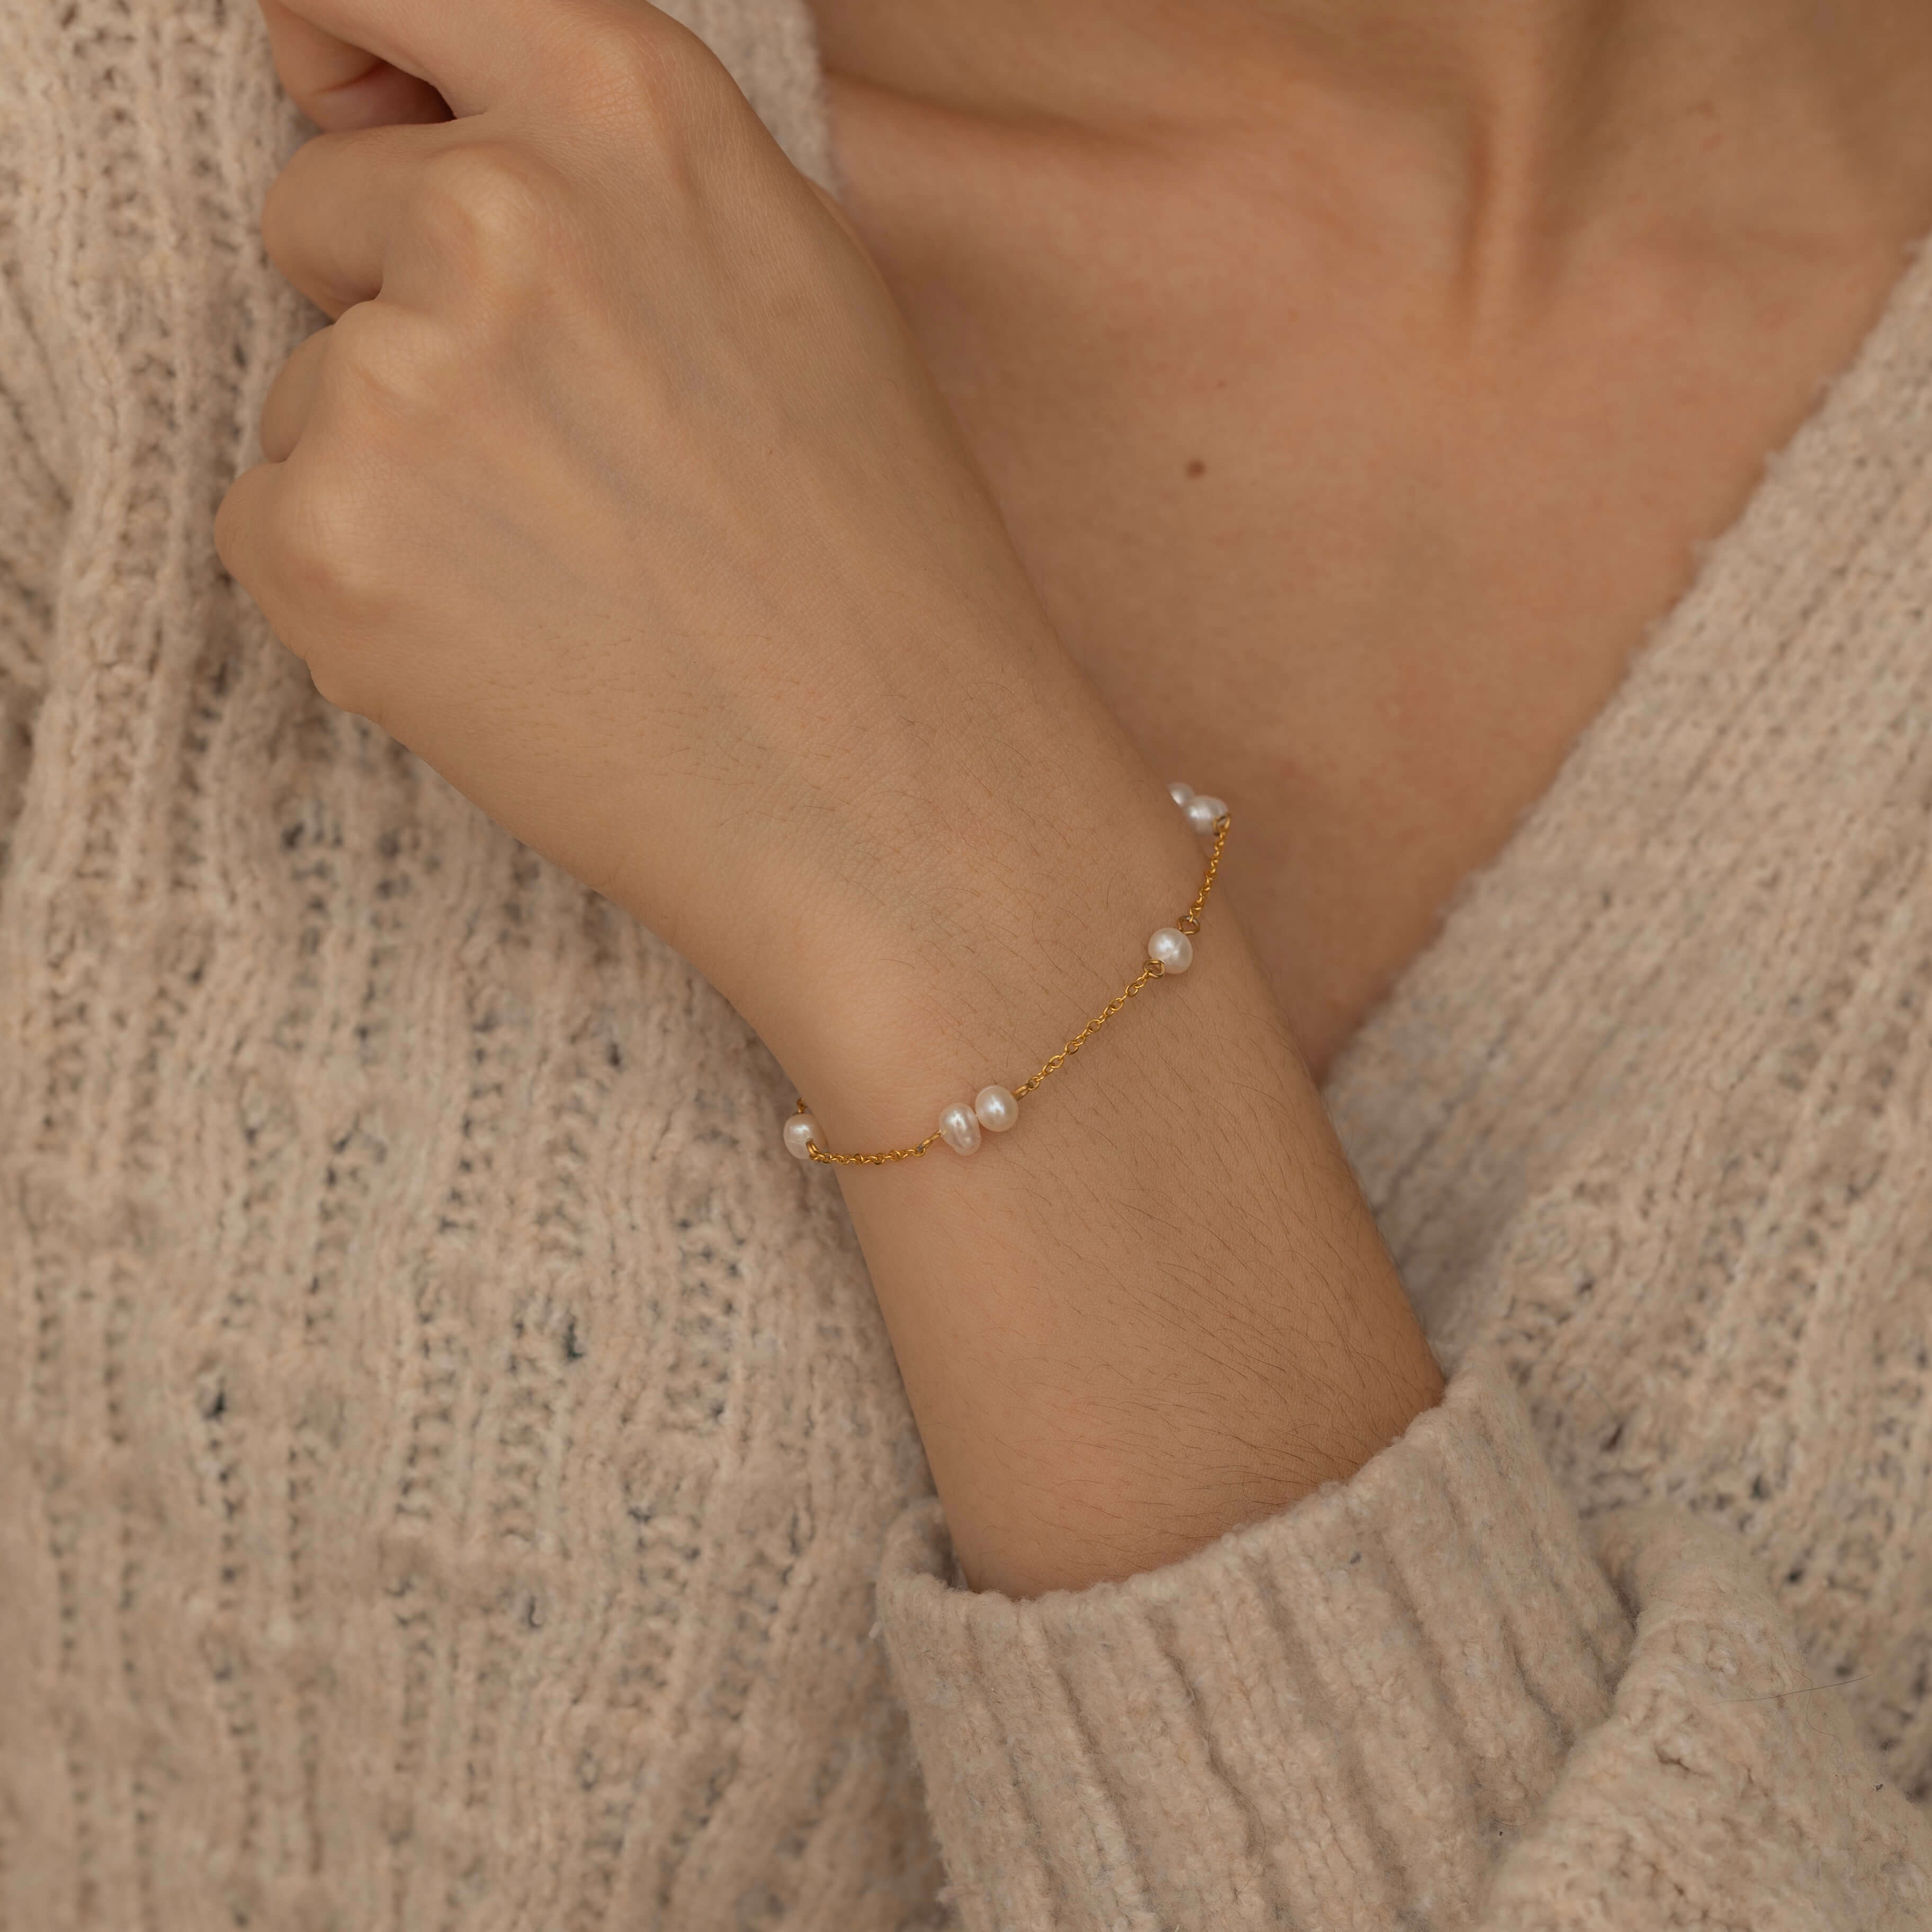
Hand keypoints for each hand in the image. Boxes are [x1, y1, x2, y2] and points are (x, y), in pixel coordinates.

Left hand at [227, 0, 1442, 1598]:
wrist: (909, 802)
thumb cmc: (881, 569)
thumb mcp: (787, 289)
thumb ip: (610, 184)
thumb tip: (430, 148)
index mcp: (635, 106)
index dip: (356, 75)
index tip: (359, 129)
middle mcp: (501, 206)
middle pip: (317, 209)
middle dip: (397, 317)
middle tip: (564, 465)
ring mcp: (402, 375)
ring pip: (304, 392)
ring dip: (393, 475)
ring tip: (567, 583)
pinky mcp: (329, 537)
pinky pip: (274, 525)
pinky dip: (359, 592)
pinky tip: (512, 653)